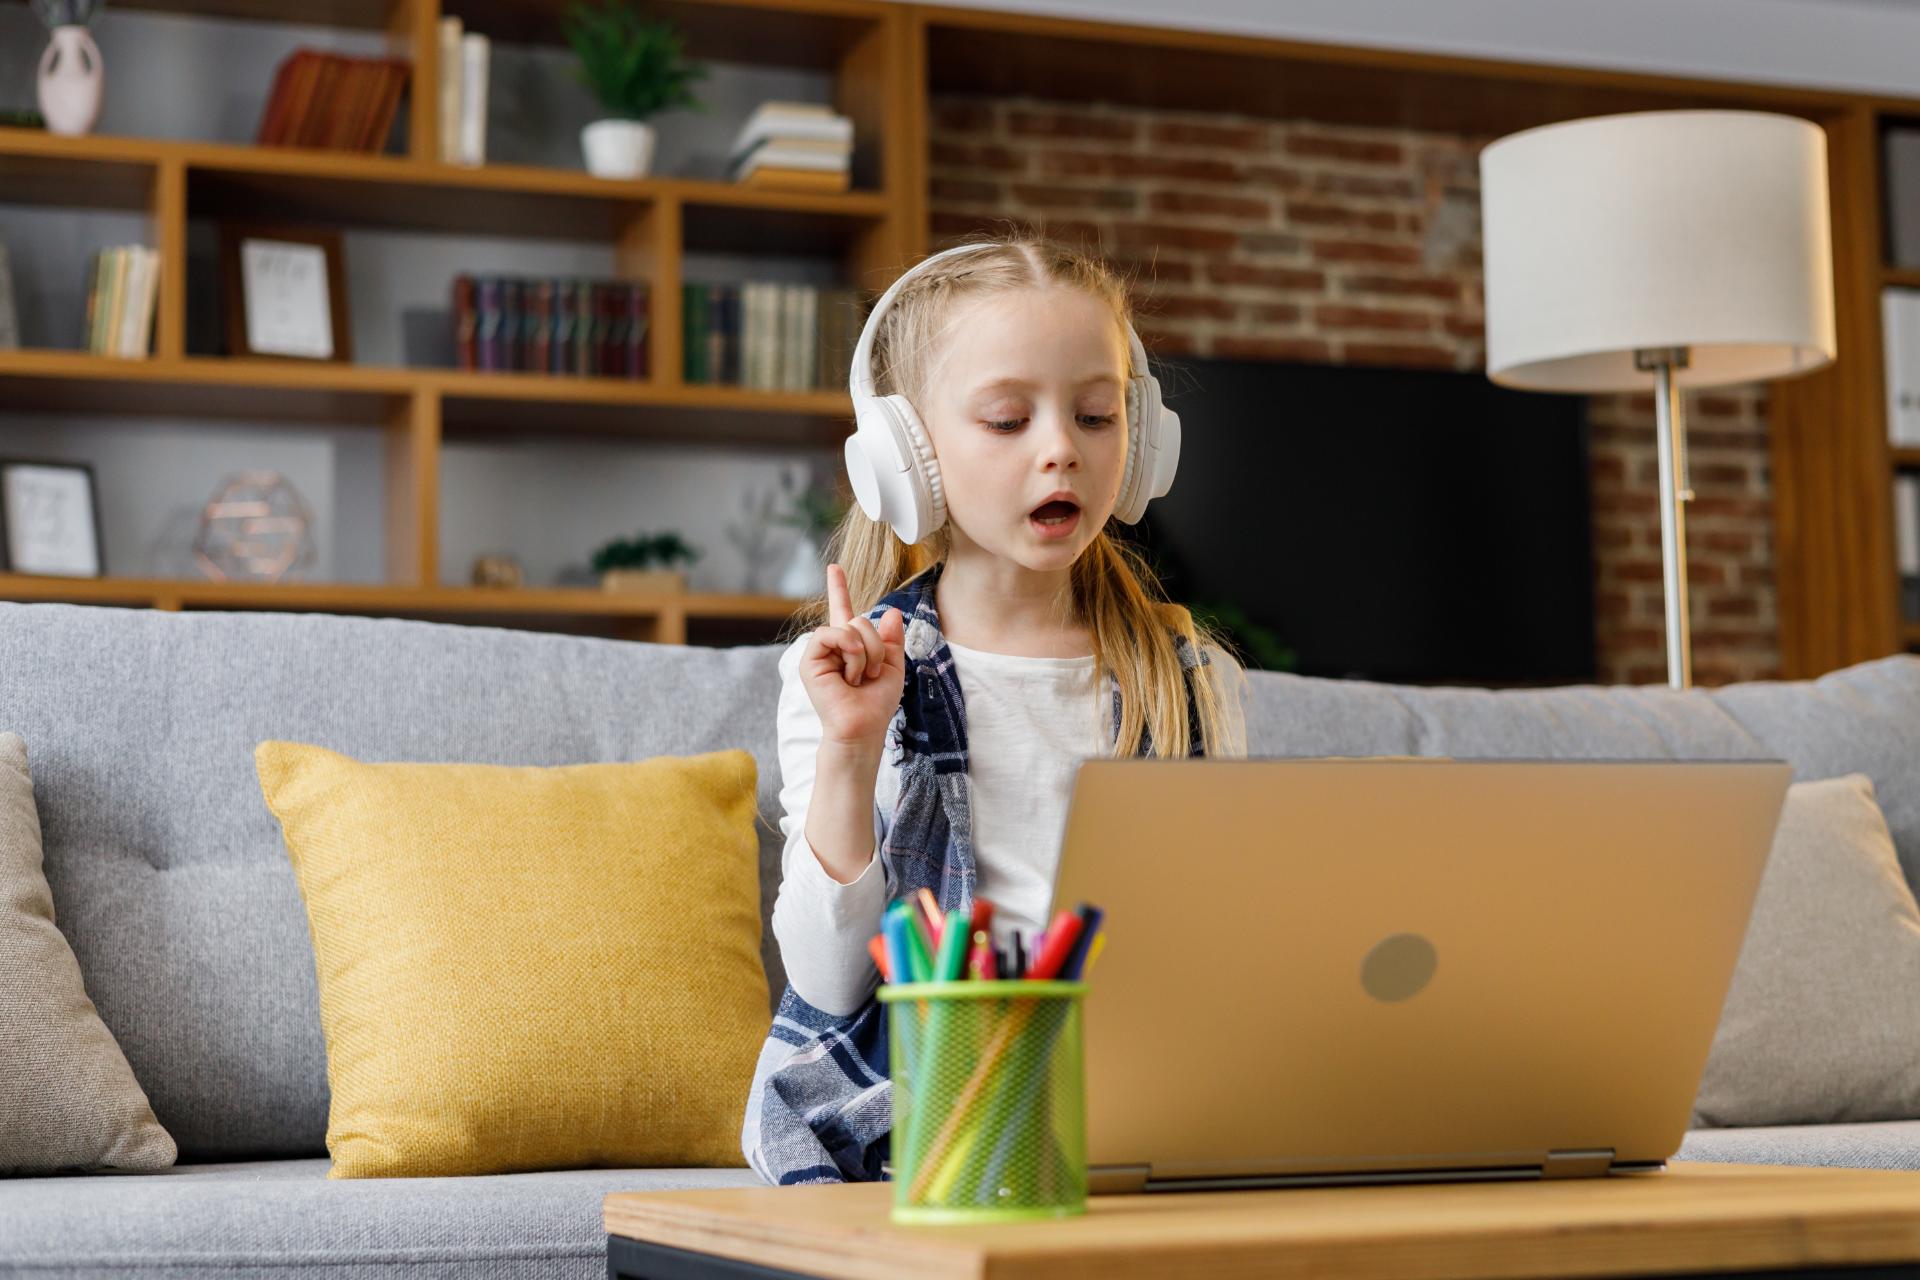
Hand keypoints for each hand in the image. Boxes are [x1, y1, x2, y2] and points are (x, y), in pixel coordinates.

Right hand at [800, 562, 905, 751]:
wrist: (863, 727)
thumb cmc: (876, 703)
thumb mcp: (892, 666)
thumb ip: (891, 639)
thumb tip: (892, 611)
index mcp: (850, 646)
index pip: (843, 610)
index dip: (838, 588)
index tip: (834, 568)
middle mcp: (833, 645)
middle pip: (860, 619)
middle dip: (876, 646)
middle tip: (870, 674)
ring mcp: (820, 651)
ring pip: (849, 626)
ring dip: (865, 653)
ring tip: (859, 678)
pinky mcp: (810, 659)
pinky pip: (833, 634)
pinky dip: (850, 652)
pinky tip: (849, 675)